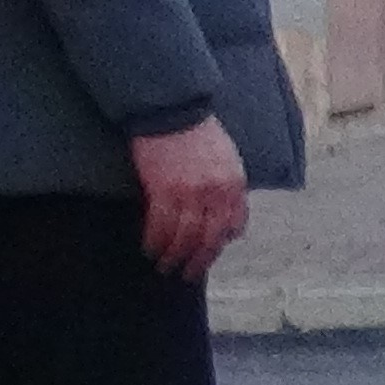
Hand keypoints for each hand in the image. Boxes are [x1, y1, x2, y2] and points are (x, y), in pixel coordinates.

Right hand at [130, 120, 249, 278]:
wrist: (173, 111)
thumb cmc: (199, 132)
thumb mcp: (228, 159)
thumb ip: (230, 187)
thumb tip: (229, 218)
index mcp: (235, 184)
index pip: (234, 224)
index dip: (222, 243)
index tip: (210, 252)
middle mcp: (216, 193)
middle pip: (210, 237)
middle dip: (199, 259)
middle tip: (187, 273)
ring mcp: (190, 193)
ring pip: (184, 236)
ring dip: (174, 255)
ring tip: (165, 266)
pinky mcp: (164, 189)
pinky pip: (161, 224)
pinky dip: (155, 240)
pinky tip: (150, 248)